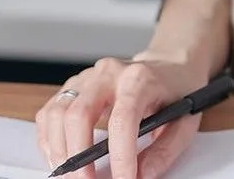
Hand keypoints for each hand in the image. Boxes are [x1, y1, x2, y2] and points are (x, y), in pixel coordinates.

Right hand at [34, 56, 206, 178]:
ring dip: (58, 150)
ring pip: (58, 112)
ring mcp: (86, 78)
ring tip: (70, 176)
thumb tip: (142, 175)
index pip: (122, 118)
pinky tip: (59, 157)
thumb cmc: (176, 92)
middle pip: (79, 114)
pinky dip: (49, 139)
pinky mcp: (73, 86)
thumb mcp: (184, 122)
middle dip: (78, 156)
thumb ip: (164, 151)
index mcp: (139, 79)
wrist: (168, 65)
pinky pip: (50, 112)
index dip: (120, 155)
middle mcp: (108, 73)